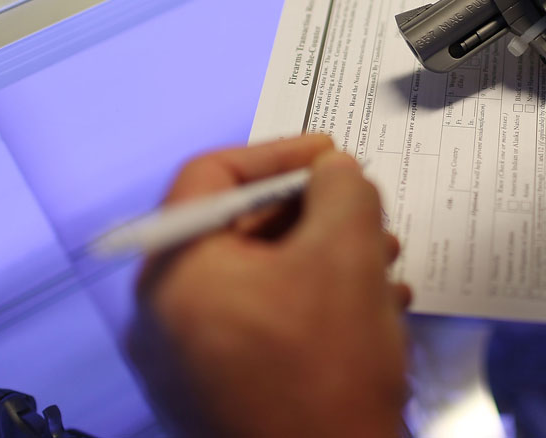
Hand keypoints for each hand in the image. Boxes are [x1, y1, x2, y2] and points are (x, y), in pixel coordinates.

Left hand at [129, 135, 410, 437]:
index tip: (330, 155)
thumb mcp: (347, 254)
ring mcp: (185, 361)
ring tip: (383, 262)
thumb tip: (335, 172)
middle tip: (364, 209)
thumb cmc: (327, 373)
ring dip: (324, 257)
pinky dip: (312, 301)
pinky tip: (371, 308)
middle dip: (313, 212)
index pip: (210, 176)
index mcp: (174, 272)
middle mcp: (163, 315)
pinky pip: (260, 321)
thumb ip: (343, 189)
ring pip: (258, 277)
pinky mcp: (216, 392)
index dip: (278, 152)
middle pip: (236, 228)